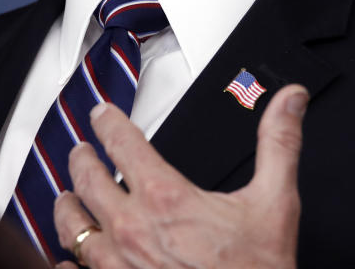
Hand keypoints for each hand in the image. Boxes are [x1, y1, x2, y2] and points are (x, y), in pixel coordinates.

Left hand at [53, 84, 308, 268]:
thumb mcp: (275, 204)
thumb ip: (279, 144)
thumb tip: (288, 101)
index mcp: (165, 197)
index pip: (121, 143)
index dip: (107, 122)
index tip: (101, 115)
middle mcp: (130, 229)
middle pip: (87, 179)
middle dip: (82, 159)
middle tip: (81, 151)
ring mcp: (116, 265)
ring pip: (71, 226)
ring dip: (67, 207)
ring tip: (67, 198)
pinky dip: (66, 261)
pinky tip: (66, 258)